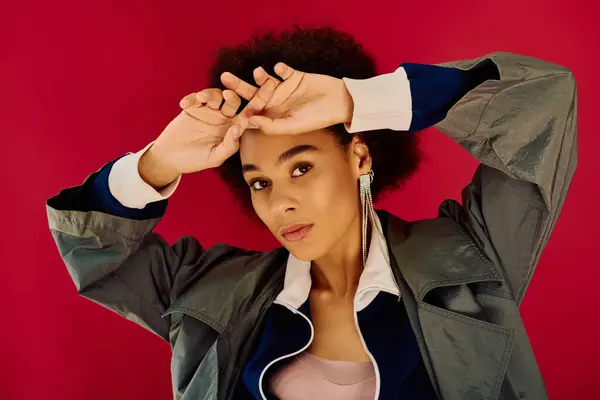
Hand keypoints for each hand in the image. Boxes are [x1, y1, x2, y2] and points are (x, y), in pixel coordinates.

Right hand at [146, 80, 275, 177]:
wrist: (171, 158)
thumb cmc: (195, 161)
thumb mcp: (214, 157)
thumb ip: (228, 145)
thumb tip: (238, 128)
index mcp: (234, 128)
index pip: (251, 113)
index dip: (261, 99)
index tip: (271, 85)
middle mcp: (224, 117)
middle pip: (234, 100)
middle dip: (233, 95)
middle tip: (229, 95)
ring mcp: (209, 111)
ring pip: (215, 96)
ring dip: (210, 95)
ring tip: (202, 98)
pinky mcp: (193, 107)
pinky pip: (195, 98)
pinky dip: (191, 99)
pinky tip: (185, 105)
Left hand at [220, 63, 353, 134]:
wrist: (339, 103)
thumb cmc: (318, 119)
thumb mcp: (293, 125)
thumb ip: (272, 125)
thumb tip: (249, 122)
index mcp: (272, 115)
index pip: (251, 112)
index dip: (238, 110)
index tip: (225, 107)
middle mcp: (275, 101)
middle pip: (252, 93)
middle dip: (239, 86)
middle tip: (224, 79)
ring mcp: (283, 87)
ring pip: (265, 80)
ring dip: (259, 76)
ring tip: (257, 73)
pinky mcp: (293, 75)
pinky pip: (283, 70)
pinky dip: (280, 69)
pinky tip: (280, 69)